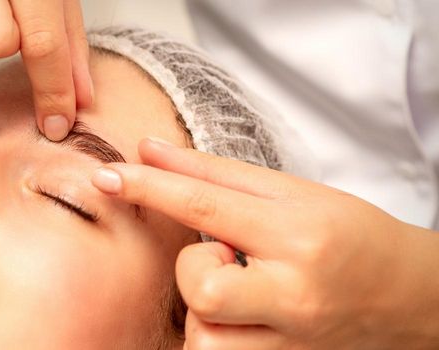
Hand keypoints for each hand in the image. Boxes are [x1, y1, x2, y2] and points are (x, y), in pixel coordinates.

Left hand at [91, 138, 438, 348]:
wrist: (411, 297)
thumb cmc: (351, 236)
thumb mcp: (290, 193)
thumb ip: (213, 174)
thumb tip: (148, 150)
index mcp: (297, 235)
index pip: (204, 207)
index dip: (149, 187)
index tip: (108, 176)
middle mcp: (294, 295)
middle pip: (200, 290)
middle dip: (192, 271)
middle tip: (224, 258)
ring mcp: (291, 343)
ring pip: (204, 342)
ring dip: (204, 312)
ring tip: (239, 291)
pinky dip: (215, 337)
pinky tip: (241, 317)